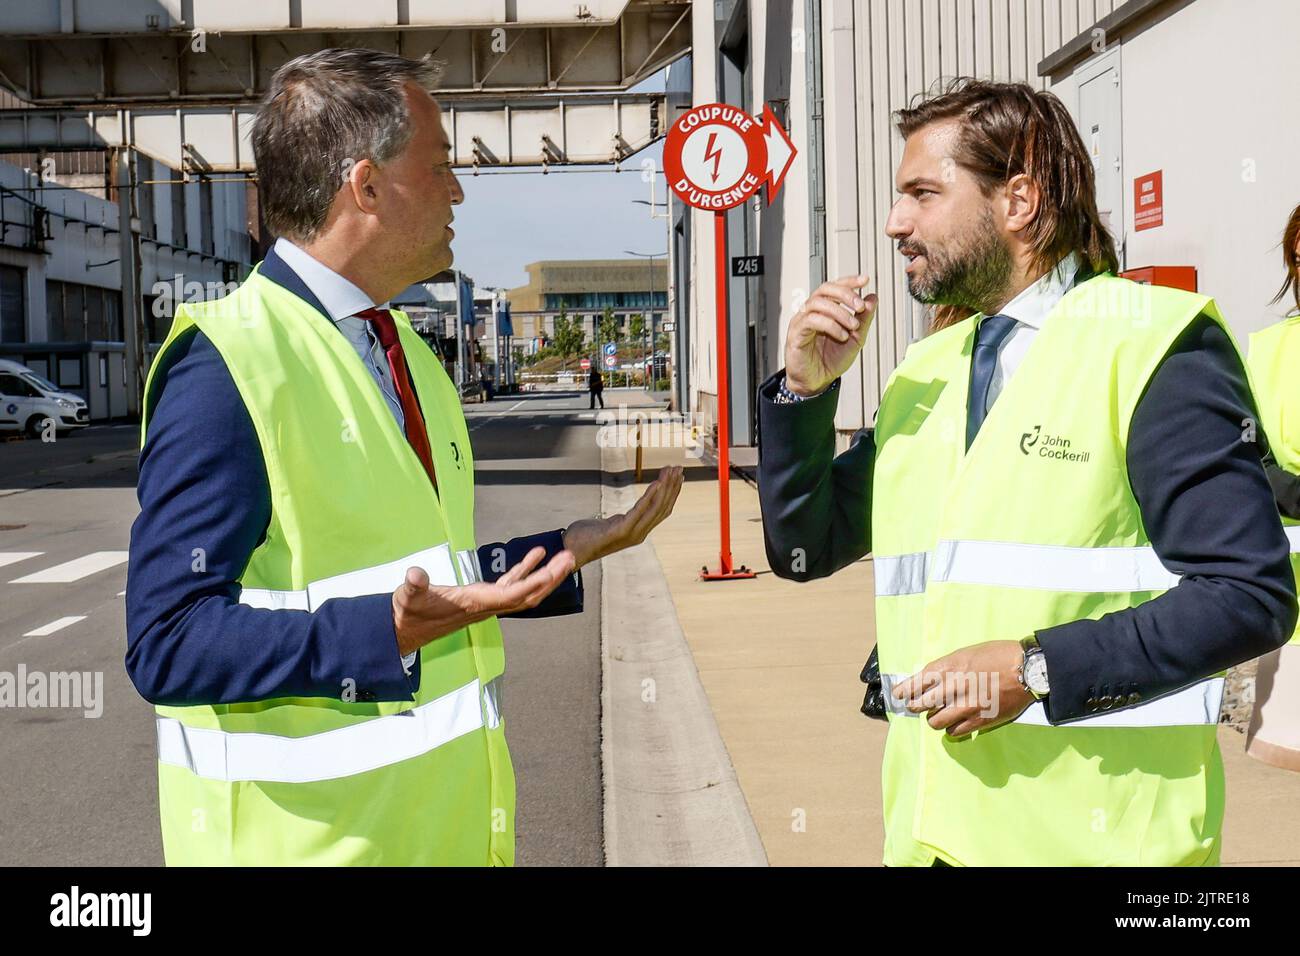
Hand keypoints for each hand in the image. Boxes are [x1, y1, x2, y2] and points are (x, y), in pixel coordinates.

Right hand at [392, 546, 575, 655]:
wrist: (405, 629)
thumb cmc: (407, 613)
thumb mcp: (407, 597)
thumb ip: (413, 586)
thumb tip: (415, 574)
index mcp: (473, 604)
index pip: (509, 596)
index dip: (531, 584)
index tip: (551, 572)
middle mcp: (487, 605)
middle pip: (528, 595)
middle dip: (551, 579)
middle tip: (570, 559)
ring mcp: (487, 602)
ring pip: (525, 590)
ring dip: (546, 575)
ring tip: (565, 557)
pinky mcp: (483, 596)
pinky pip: (512, 583)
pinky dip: (527, 569)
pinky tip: (537, 553)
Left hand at [563, 465, 683, 568]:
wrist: (571, 551)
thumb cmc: (586, 537)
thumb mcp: (610, 526)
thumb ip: (621, 521)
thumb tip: (626, 515)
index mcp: (638, 531)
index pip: (662, 511)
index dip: (672, 494)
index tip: (678, 477)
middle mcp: (639, 534)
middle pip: (662, 508)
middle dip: (672, 487)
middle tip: (678, 468)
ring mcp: (631, 534)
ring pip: (655, 508)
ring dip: (665, 488)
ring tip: (670, 471)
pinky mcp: (621, 531)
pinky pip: (640, 511)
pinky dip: (650, 496)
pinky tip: (657, 483)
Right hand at [783, 273, 876, 396]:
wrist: (817, 382)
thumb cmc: (831, 360)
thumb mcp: (856, 338)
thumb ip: (864, 319)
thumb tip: (872, 298)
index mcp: (825, 310)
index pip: (834, 287)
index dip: (849, 281)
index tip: (864, 280)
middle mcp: (811, 311)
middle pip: (824, 289)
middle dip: (845, 294)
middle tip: (860, 306)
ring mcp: (801, 321)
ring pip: (818, 303)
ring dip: (840, 312)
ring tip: (853, 325)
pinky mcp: (795, 334)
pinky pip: (811, 320)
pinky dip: (830, 325)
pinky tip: (842, 335)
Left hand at [891, 640, 1033, 737]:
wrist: (1026, 669)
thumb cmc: (998, 655)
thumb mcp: (967, 653)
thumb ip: (947, 667)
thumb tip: (932, 680)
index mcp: (948, 667)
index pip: (915, 683)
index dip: (903, 690)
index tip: (898, 695)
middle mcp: (953, 687)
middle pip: (920, 704)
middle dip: (915, 706)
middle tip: (917, 706)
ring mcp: (965, 706)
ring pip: (935, 722)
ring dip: (934, 719)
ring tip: (939, 716)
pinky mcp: (979, 720)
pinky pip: (954, 732)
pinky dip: (951, 729)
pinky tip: (955, 724)